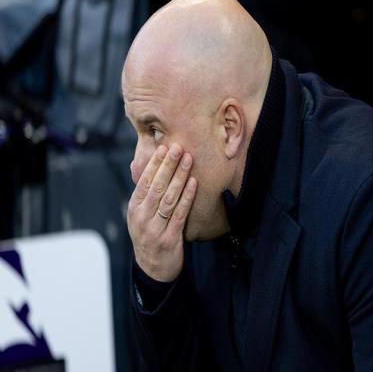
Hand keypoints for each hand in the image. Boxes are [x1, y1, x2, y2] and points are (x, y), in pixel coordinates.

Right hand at [127, 144, 196, 281]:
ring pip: (169, 198)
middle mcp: (142, 217)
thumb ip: (145, 194)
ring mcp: (155, 229)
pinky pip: (179, 214)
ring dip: (180, 177)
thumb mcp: (140, 215)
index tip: (164, 148)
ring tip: (188, 160)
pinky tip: (194, 183)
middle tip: (178, 147)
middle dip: (168, 165)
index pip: (144, 181)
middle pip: (157, 187)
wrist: (153, 269)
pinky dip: (187, 197)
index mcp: (134, 208)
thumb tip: (145, 166)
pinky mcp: (170, 238)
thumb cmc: (149, 235)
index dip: (155, 164)